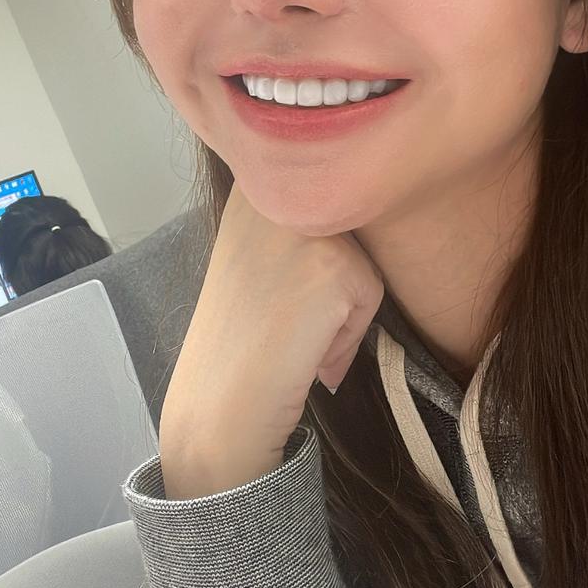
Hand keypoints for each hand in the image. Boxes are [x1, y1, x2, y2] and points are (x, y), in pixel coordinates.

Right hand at [159, 181, 385, 497]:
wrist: (217, 404)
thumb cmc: (237, 339)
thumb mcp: (253, 255)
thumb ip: (293, 228)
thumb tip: (368, 217)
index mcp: (250, 184)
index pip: (326, 202)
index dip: (313, 260)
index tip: (277, 293)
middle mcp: (273, 192)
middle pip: (349, 230)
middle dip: (331, 280)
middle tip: (279, 319)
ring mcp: (303, 227)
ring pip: (363, 262)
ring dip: (340, 308)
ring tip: (290, 334)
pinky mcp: (333, 266)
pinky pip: (369, 295)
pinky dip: (346, 333)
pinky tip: (302, 350)